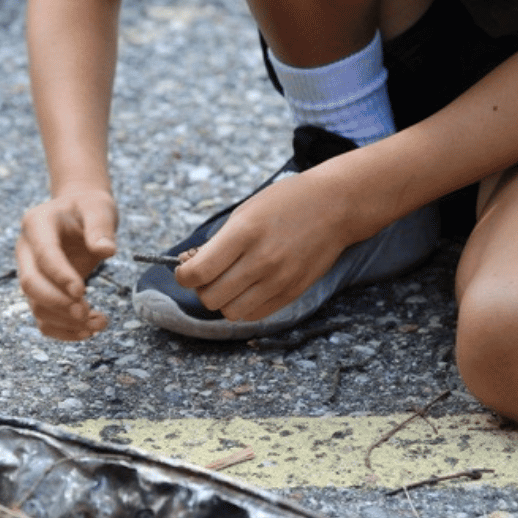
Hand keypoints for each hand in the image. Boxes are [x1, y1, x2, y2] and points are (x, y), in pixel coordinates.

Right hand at [16, 187, 115, 340]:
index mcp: (36, 224)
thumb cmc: (89, 208)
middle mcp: (26, 250)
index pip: (44, 255)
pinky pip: (44, 318)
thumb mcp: (99, 208)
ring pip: (36, 306)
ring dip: (65, 322)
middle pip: (30, 284)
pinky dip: (64, 331)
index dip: (60, 275)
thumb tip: (107, 251)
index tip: (81, 291)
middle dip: (58, 303)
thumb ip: (101, 227)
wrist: (79, 214)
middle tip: (87, 313)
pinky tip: (89, 331)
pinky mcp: (40, 292)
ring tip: (99, 323)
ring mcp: (30, 273)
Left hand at [174, 168, 356, 321]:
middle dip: (202, 288)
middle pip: (211, 298)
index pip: (198, 272)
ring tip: (229, 283)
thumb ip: (219, 242)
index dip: (183, 275)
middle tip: (207, 275)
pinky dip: (244, 307)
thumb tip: (191, 267)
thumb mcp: (246, 211)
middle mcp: (261, 260)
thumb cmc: (286, 202)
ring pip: (231, 312)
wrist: (335, 206)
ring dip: (223, 301)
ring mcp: (278, 280)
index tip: (184, 270)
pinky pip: (255, 315)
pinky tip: (248, 288)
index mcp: (244, 233)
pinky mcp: (292, 292)